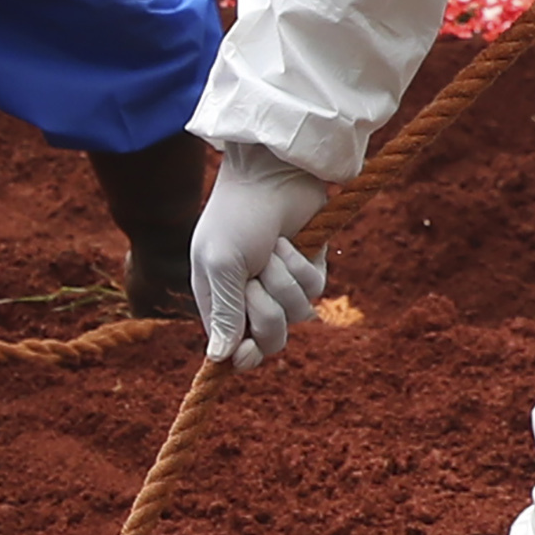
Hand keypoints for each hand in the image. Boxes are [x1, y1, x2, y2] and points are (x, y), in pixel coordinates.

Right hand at [193, 146, 333, 367]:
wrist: (272, 174)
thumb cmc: (236, 217)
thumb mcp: (220, 267)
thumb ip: (224, 314)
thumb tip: (218, 359)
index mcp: (219, 301)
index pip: (233, 349)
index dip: (243, 357)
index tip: (247, 352)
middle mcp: (250, 298)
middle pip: (270, 339)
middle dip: (266, 311)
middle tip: (255, 280)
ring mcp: (281, 285)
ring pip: (297, 315)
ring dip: (285, 281)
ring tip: (271, 250)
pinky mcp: (308, 269)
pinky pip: (316, 290)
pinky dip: (302, 264)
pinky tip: (290, 241)